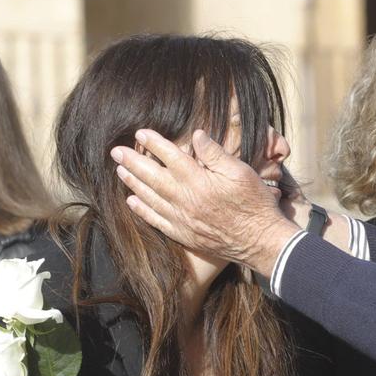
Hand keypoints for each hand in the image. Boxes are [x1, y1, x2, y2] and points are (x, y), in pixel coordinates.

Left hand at [110, 128, 300, 275]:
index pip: (170, 156)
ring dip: (132, 183)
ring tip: (119, 171)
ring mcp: (182, 219)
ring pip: (150, 198)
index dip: (154, 143)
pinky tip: (131, 201)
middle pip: (152, 176)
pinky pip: (156, 220)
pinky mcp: (184, 234)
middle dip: (132, 162)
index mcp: (199, 180)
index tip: (139, 133)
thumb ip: (216, 153)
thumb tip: (196, 135)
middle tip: (115, 151)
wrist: (260, 242)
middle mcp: (185, 200)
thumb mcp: (241, 171)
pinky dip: (142, 210)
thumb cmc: (255, 204)